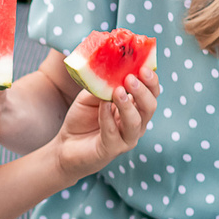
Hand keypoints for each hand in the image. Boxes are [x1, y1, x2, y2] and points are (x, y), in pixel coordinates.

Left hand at [45, 69, 155, 183]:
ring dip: (128, 105)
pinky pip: (113, 133)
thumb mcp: (91, 95)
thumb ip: (103, 84)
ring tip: (118, 92)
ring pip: (136, 122)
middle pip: (150, 107)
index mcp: (135, 107)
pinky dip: (107, 117)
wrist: (67, 144)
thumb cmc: (83, 117)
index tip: (143, 68)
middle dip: (143, 91)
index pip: (152, 93)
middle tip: (131, 79)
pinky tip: (102, 106)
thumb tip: (112, 70)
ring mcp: (126, 138)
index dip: (151, 81)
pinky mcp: (111, 149)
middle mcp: (136, 123)